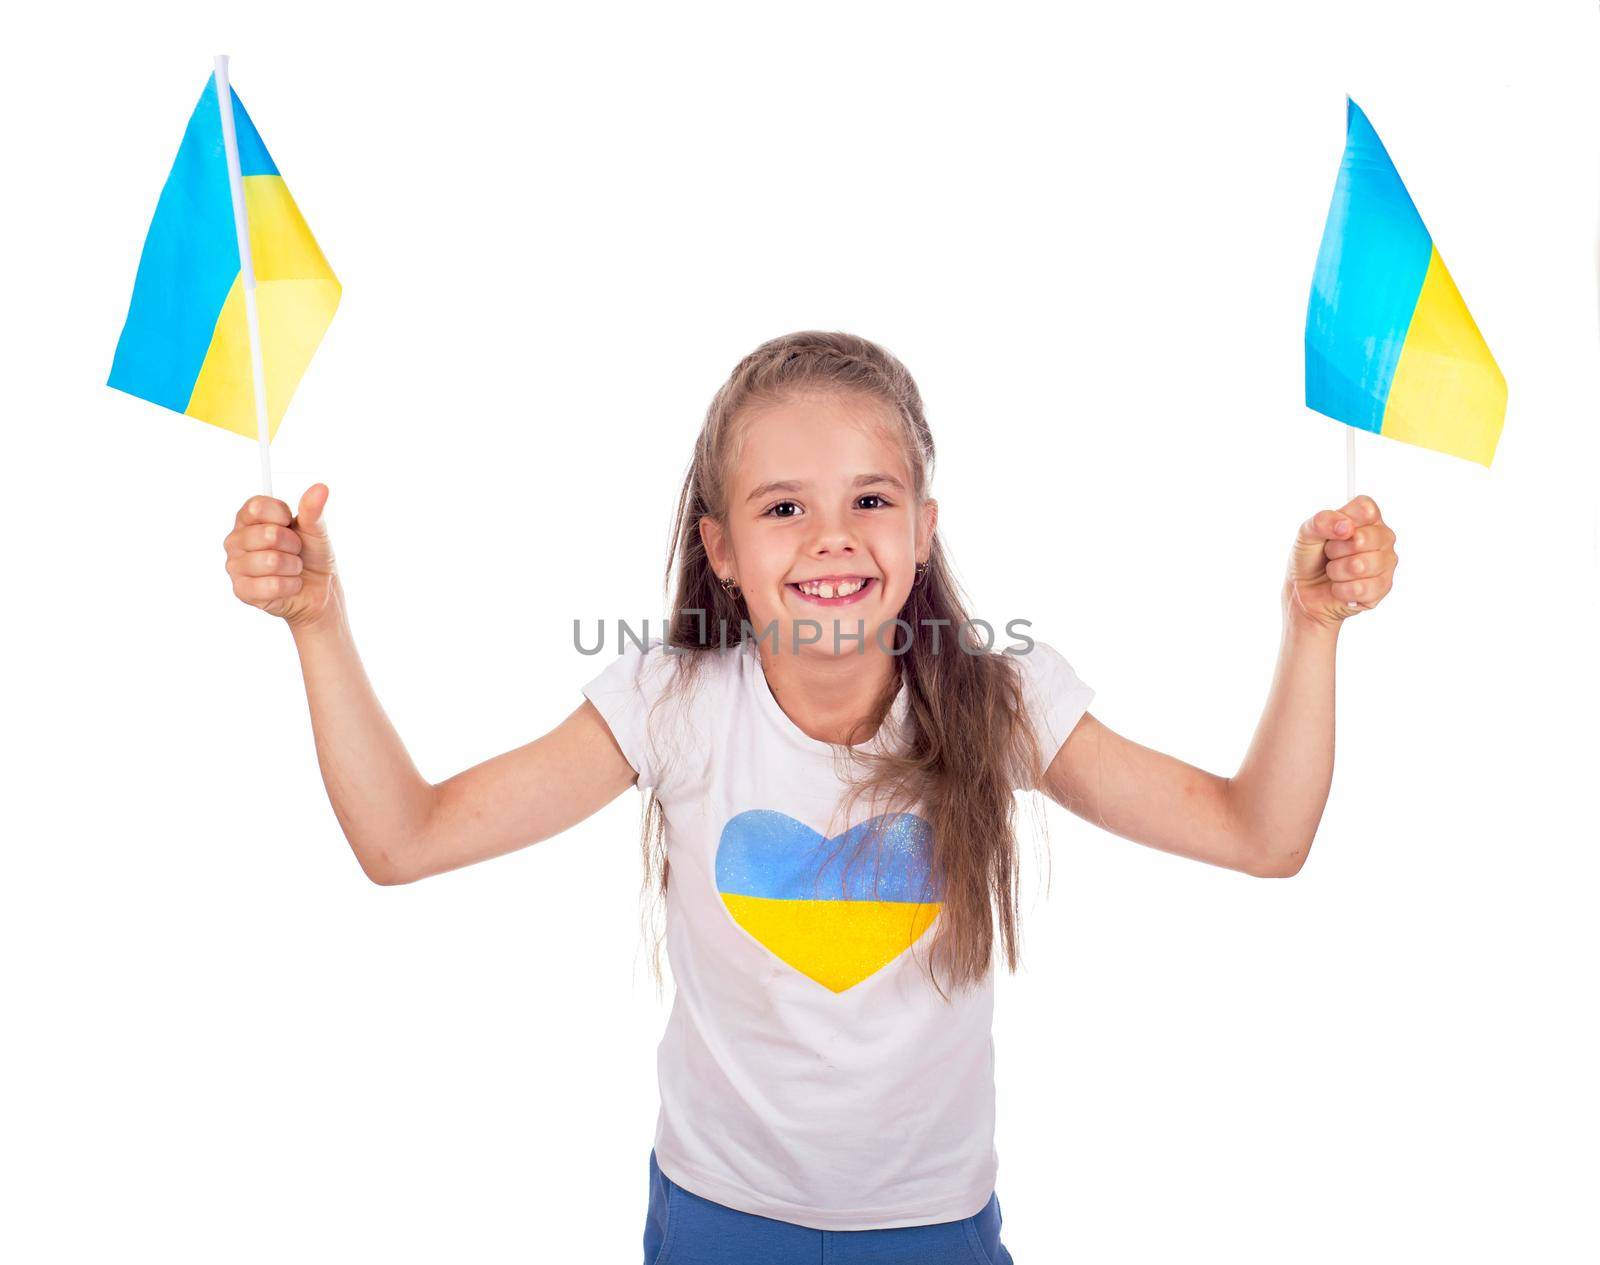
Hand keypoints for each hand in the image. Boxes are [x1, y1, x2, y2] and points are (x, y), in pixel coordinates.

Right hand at [223, 483, 338, 629]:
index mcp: (248, 519)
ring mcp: (235, 566)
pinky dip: (290, 586)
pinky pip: (272, 585)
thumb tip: (320, 488)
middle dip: (294, 545)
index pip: (256, 506)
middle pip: (268, 534)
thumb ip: (312, 509)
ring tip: (292, 568)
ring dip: (293, 567)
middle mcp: (235, 540)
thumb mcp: (315, 529)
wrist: (319, 588)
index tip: (291, 523)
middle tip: (296, 551)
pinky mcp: (242, 591)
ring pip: (272, 561)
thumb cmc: (311, 555)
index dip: (281, 516)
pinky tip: (289, 585)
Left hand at [1283, 494, 1397, 632]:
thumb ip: (1322, 522)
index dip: (1344, 521)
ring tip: (1334, 571)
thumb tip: (1346, 527)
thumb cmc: (1310, 558)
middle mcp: (1383, 537)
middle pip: (1363, 538)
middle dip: (1335, 550)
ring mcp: (1386, 563)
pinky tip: (1339, 587)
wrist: (1304, 591)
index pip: (1365, 509)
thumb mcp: (1306, 533)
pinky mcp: (1383, 587)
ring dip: (1336, 571)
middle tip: (1330, 555)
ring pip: (1360, 566)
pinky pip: (1360, 588)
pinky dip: (1340, 590)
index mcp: (1367, 518)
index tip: (1333, 533)